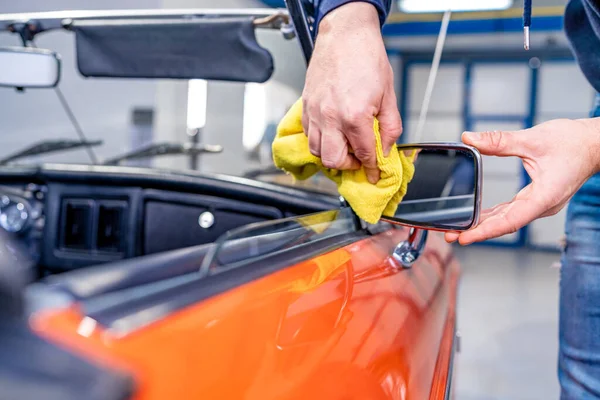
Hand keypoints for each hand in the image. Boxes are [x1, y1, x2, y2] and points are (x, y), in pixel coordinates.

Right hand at [302, 2, 401, 183]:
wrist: (345, 34)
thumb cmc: (367, 58)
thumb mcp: (389, 95)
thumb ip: (390, 127)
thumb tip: (386, 148)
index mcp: (354, 116)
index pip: (364, 154)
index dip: (372, 168)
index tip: (374, 174)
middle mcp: (330, 117)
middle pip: (333, 161)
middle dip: (349, 165)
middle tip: (360, 158)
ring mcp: (315, 112)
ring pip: (316, 151)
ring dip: (332, 155)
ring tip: (345, 146)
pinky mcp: (306, 106)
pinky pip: (308, 135)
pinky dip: (320, 140)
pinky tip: (332, 133)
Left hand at [446, 118, 599, 244]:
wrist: (596, 143)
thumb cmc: (573, 142)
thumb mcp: (533, 139)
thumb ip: (499, 141)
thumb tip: (469, 138)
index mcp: (544, 197)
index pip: (509, 221)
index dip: (485, 231)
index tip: (465, 237)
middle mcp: (541, 205)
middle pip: (504, 224)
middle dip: (476, 231)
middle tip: (449, 235)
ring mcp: (539, 204)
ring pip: (507, 219)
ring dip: (482, 225)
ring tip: (457, 229)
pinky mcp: (537, 198)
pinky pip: (511, 211)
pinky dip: (493, 215)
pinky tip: (476, 217)